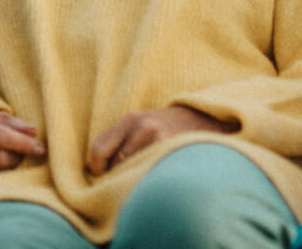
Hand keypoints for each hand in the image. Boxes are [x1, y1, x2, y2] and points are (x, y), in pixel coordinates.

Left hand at [86, 106, 236, 175]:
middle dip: (117, 177)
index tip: (103, 177)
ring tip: (145, 178)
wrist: (206, 119)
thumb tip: (94, 171)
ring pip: (132, 170)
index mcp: (131, 119)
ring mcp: (159, 137)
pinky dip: (148, 179)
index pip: (98, 149)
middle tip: (127, 181)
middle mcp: (143, 125)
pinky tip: (156, 178)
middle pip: (115, 164)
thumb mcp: (142, 125)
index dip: (97, 168)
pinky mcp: (173, 149)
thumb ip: (122, 141)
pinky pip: (149, 172)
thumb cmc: (168, 128)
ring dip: (135, 179)